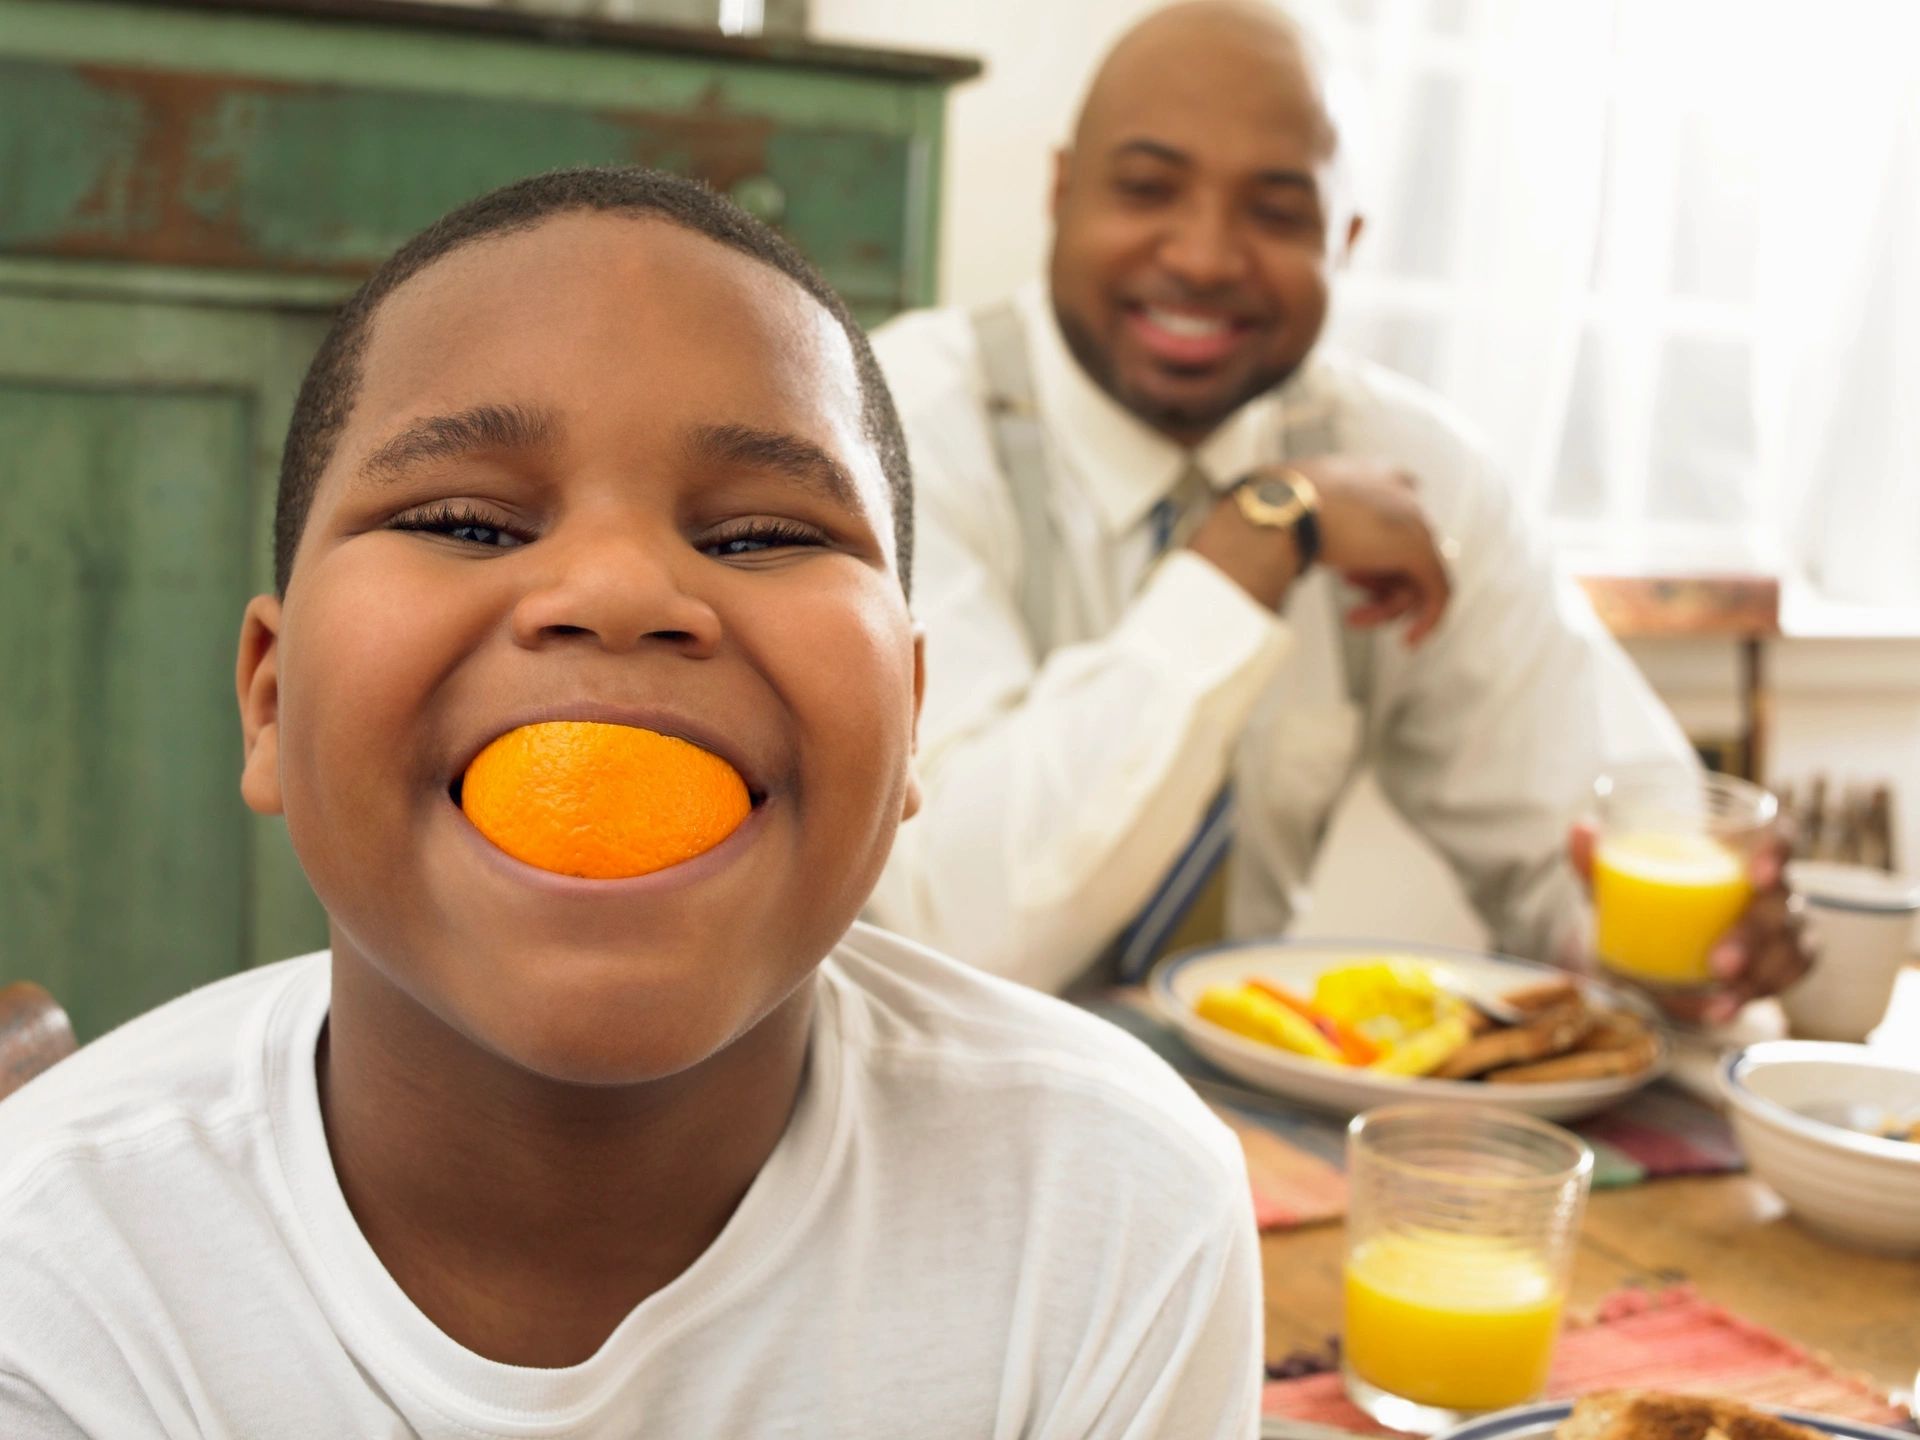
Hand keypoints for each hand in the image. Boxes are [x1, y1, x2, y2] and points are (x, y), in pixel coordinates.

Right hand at [1185, 457, 1452, 641]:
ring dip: (1388, 604)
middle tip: (1354, 603)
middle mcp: (1398, 489)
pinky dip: (1428, 619)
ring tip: (1356, 617)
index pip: (1394, 511)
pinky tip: (1410, 640)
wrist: (1273, 509)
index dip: (1376, 552)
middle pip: (1404, 548)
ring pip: (1416, 573)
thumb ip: (1296, 521)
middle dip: (1380, 582)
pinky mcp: (1419, 548)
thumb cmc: (1266, 508)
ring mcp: (1412, 518)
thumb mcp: (1285, 508)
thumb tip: (1248, 537)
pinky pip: (1438, 590)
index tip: (1356, 577)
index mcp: (1368, 472)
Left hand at [1569, 817, 1815, 1025]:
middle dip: (1754, 935)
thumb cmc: (1642, 902)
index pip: (1779, 838)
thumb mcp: (1614, 886)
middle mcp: (1768, 889)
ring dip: (1758, 975)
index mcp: (1739, 853)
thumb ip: (1597, 861)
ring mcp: (1779, 929)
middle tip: (1719, 963)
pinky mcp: (1776, 966)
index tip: (1759, 874)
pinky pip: (1783, 980)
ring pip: (1791, 947)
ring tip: (1720, 997)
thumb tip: (1581, 829)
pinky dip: (1752, 997)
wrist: (1646, 953)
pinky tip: (1720, 1011)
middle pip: (1781, 904)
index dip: (1779, 850)